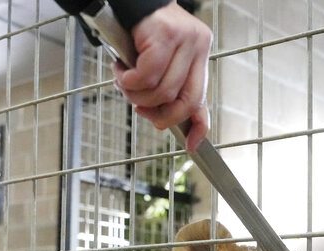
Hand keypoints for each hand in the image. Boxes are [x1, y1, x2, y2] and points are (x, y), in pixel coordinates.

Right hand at [114, 2, 211, 150]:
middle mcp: (198, 46)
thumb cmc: (139, 32)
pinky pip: (147, 75)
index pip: (203, 98)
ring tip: (124, 81)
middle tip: (141, 110)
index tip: (191, 146)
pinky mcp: (166, 36)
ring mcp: (185, 40)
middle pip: (185, 100)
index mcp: (199, 56)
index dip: (198, 126)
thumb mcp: (158, 62)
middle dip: (160, 114)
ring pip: (162, 90)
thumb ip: (166, 86)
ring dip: (136, 94)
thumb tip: (162, 119)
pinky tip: (120, 70)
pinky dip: (129, 80)